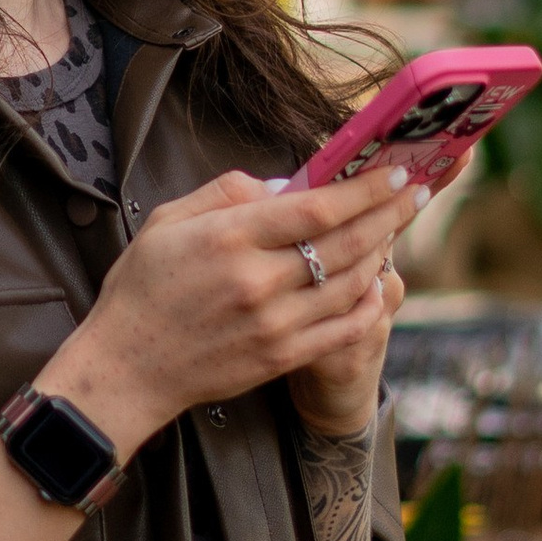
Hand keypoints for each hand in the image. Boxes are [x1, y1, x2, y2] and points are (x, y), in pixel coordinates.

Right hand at [43, 160, 423, 456]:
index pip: (316, 208)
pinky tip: (377, 284)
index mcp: (229, 238)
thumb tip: (280, 183)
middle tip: (414, 192)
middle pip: (345, 243)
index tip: (393, 171)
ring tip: (395, 230)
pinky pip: (343, 329)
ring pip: (350, 284)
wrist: (126, 368)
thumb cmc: (142, 289)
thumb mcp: (168, 221)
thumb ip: (224, 193)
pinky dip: (368, 304)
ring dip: (381, 254)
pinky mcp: (281, 358)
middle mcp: (257, 281)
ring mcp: (273, 324)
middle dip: (389, 214)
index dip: (364, 189)